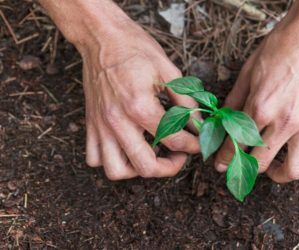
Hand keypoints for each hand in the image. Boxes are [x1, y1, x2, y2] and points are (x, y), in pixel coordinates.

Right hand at [80, 22, 198, 179]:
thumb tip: (198, 123)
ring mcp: (101, 126)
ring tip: (151, 155)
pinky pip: (95, 158)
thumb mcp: (168, 70)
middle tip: (179, 156)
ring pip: (115, 170)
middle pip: (146, 166)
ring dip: (137, 170)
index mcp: (139, 106)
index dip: (193, 145)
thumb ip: (186, 102)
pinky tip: (127, 148)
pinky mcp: (90, 124)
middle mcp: (117, 121)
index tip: (198, 143)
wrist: (100, 36)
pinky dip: (112, 161)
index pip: (173, 140)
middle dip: (170, 168)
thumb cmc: (133, 48)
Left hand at [215, 13, 298, 182]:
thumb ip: (234, 101)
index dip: (225, 160)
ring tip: (276, 167)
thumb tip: (222, 121)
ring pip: (297, 169)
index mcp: (260, 107)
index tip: (221, 166)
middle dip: (248, 170)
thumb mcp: (249, 72)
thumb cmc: (280, 47)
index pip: (236, 145)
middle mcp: (285, 120)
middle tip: (245, 166)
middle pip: (262, 163)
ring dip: (282, 174)